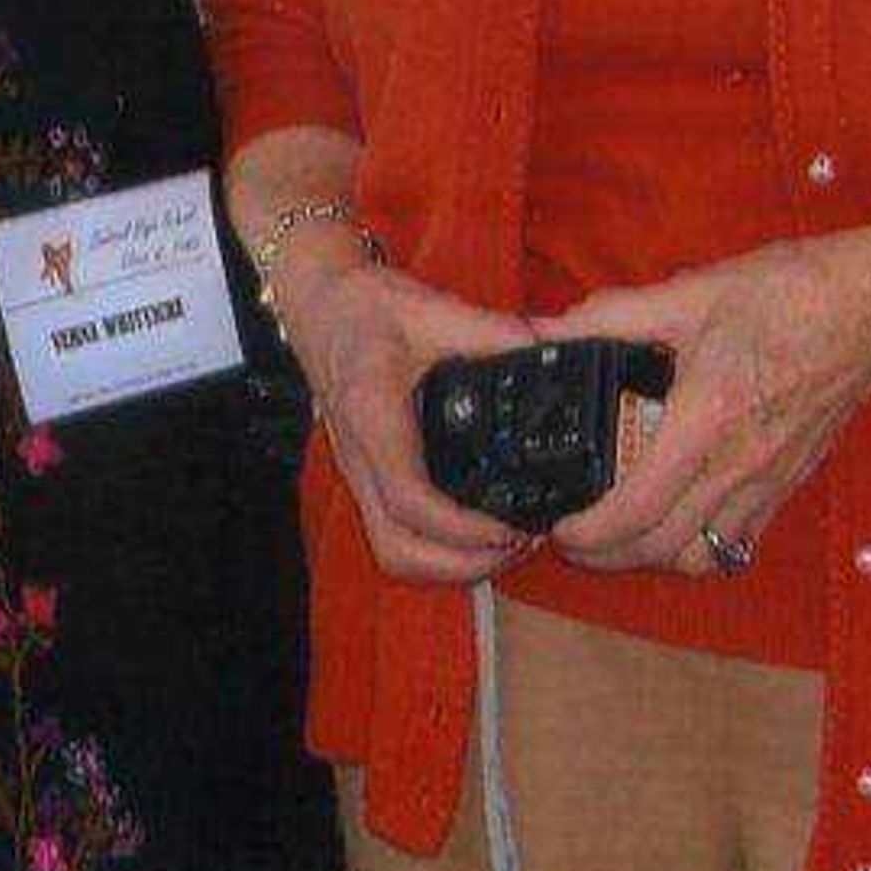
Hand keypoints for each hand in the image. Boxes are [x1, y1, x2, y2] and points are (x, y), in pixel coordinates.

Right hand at [265, 238, 541, 584]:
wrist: (318, 304)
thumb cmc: (365, 307)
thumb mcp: (432, 308)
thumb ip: (493, 331)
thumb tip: (552, 346)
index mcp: (373, 414)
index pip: (409, 497)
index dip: (462, 527)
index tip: (510, 527)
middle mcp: (359, 455)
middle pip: (397, 547)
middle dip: (461, 565)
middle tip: (517, 543)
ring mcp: (357, 472)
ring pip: (391, 552)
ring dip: (447, 567)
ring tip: (502, 545)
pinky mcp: (364, 477)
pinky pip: (392, 537)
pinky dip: (434, 553)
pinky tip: (474, 534)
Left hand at [542, 224, 870, 575]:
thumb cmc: (784, 297)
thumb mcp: (688, 293)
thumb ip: (612, 315)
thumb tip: (548, 328)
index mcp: (705, 418)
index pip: (639, 506)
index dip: (590, 532)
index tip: (559, 528)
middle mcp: (739, 464)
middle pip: (664, 548)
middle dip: (608, 555)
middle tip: (573, 536)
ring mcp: (769, 481)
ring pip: (703, 555)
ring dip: (654, 557)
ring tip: (619, 532)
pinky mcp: (790, 484)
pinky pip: (740, 542)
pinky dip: (700, 548)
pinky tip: (676, 521)